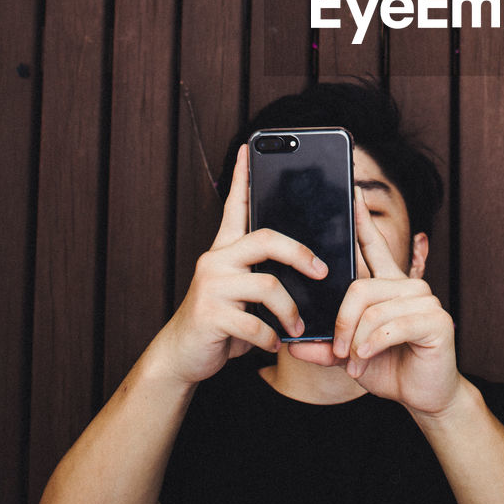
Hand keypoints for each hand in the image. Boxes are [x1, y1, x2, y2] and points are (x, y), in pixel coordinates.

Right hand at [154, 145, 328, 385]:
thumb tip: (310, 269)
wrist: (182, 355)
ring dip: (290, 311)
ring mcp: (210, 286)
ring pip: (267, 285)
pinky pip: (255, 324)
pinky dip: (271, 338)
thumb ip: (264, 275)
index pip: (235, 206)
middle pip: (266, 239)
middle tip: (321, 271)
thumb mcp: (242, 292)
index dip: (242, 176)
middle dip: (300, 254)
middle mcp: (215, 260)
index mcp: (225, 250)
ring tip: (297, 327)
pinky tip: (274, 344)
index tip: (247, 148)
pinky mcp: (209, 315)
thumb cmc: (221, 322)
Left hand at [290, 189, 459, 414]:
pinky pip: (391, 327)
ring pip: (372, 309)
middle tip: (337, 350)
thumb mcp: (349, 356)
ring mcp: (425, 300)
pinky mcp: (437, 320)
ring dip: (356, 341)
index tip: (353, 191)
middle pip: (359, 287)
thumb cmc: (389, 368)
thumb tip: (294, 344)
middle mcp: (408, 285)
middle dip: (341, 322)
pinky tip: (366, 360)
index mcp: (388, 285)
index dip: (363, 218)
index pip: (373, 244)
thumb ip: (325, 346)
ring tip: (353, 362)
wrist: (425, 396)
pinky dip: (372, 347)